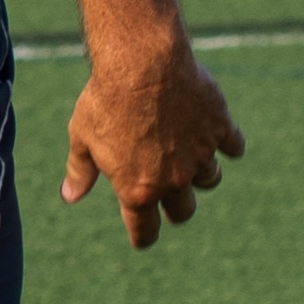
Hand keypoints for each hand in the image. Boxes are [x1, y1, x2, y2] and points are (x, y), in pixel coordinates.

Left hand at [62, 35, 245, 247]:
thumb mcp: (82, 138)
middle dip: (175, 209)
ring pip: (209, 179)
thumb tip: (70, 196)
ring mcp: (200, 155)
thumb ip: (80, 171)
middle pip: (183, 211)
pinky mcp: (220, 129)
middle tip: (167, 197)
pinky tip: (219, 137)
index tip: (143, 239)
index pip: (145, 229)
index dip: (142, 237)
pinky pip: (233, 146)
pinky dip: (228, 144)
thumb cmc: (104, 101)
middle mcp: (173, 180)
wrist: (142, 65)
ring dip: (200, 174)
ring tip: (188, 159)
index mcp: (137, 189)